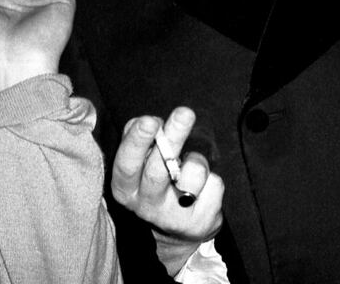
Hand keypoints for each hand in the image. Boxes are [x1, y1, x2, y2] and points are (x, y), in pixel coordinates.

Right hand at [111, 106, 223, 275]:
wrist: (177, 227)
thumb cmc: (154, 178)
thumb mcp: (139, 161)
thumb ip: (138, 137)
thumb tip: (154, 123)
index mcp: (125, 187)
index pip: (127, 164)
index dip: (137, 141)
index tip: (150, 121)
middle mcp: (146, 206)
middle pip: (158, 170)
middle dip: (173, 138)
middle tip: (185, 112)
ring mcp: (174, 218)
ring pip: (193, 173)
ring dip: (197, 159)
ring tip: (191, 164)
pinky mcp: (200, 223)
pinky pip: (214, 185)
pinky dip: (212, 178)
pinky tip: (203, 187)